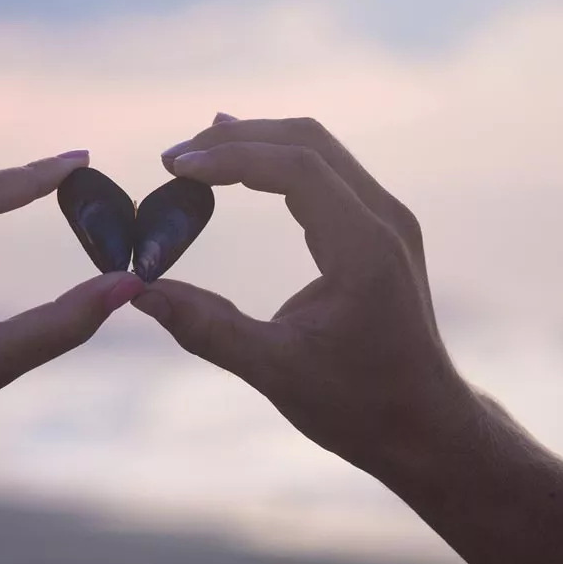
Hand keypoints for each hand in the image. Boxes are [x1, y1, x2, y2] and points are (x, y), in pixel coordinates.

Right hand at [135, 115, 476, 470]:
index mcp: (365, 249)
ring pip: (319, 150)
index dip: (230, 157)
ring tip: (196, 153)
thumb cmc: (358, 405)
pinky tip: (243, 166)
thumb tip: (139, 293)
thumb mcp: (275, 371)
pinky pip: (327, 172)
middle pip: (308, 141)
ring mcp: (388, 221)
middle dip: (237, 139)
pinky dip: (279, 163)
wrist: (423, 424)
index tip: (175, 167)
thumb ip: (206, 328)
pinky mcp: (381, 231)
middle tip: (173, 158)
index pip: (297, 167)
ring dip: (256, 144)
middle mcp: (385, 220)